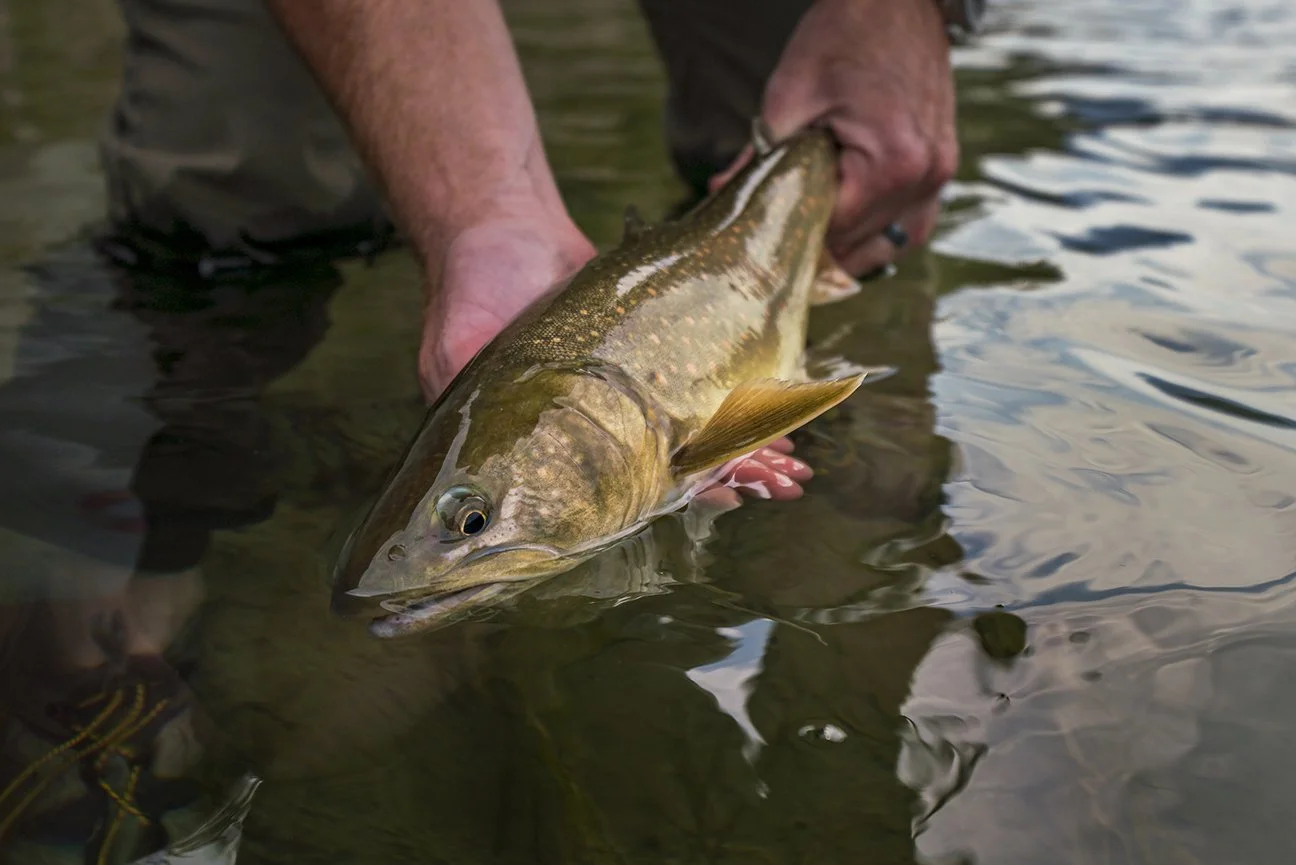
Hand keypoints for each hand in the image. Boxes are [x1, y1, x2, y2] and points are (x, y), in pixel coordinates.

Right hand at [418, 213, 811, 503]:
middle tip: (784, 481)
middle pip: (676, 466)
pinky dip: (741, 397)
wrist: (500, 229)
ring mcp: (630, 395)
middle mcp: (597, 432)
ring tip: (794, 463)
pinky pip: (704, 386)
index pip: (628, 488)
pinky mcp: (653, 358)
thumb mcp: (459, 349)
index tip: (728, 494)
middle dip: (730, 474)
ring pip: (699, 431)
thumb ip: (469, 398)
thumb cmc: (473, 290)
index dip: (678, 493)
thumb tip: (471, 475)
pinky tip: (781, 404)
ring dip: (747, 445)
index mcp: (557, 451)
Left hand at [711, 0, 958, 275]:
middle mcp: (926, 175)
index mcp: (893, 161)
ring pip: (894, 242)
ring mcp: (941, 171)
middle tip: (778, 251)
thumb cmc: (845, 36)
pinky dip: (884, 232)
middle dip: (819, 247)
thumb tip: (724, 194)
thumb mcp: (789, 95)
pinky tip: (853, 233)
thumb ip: (760, 155)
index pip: (834, 229)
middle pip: (863, 243)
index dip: (794, 238)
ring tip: (813, 250)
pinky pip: (915, 220)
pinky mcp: (943, 163)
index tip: (763, 242)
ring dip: (854, 249)